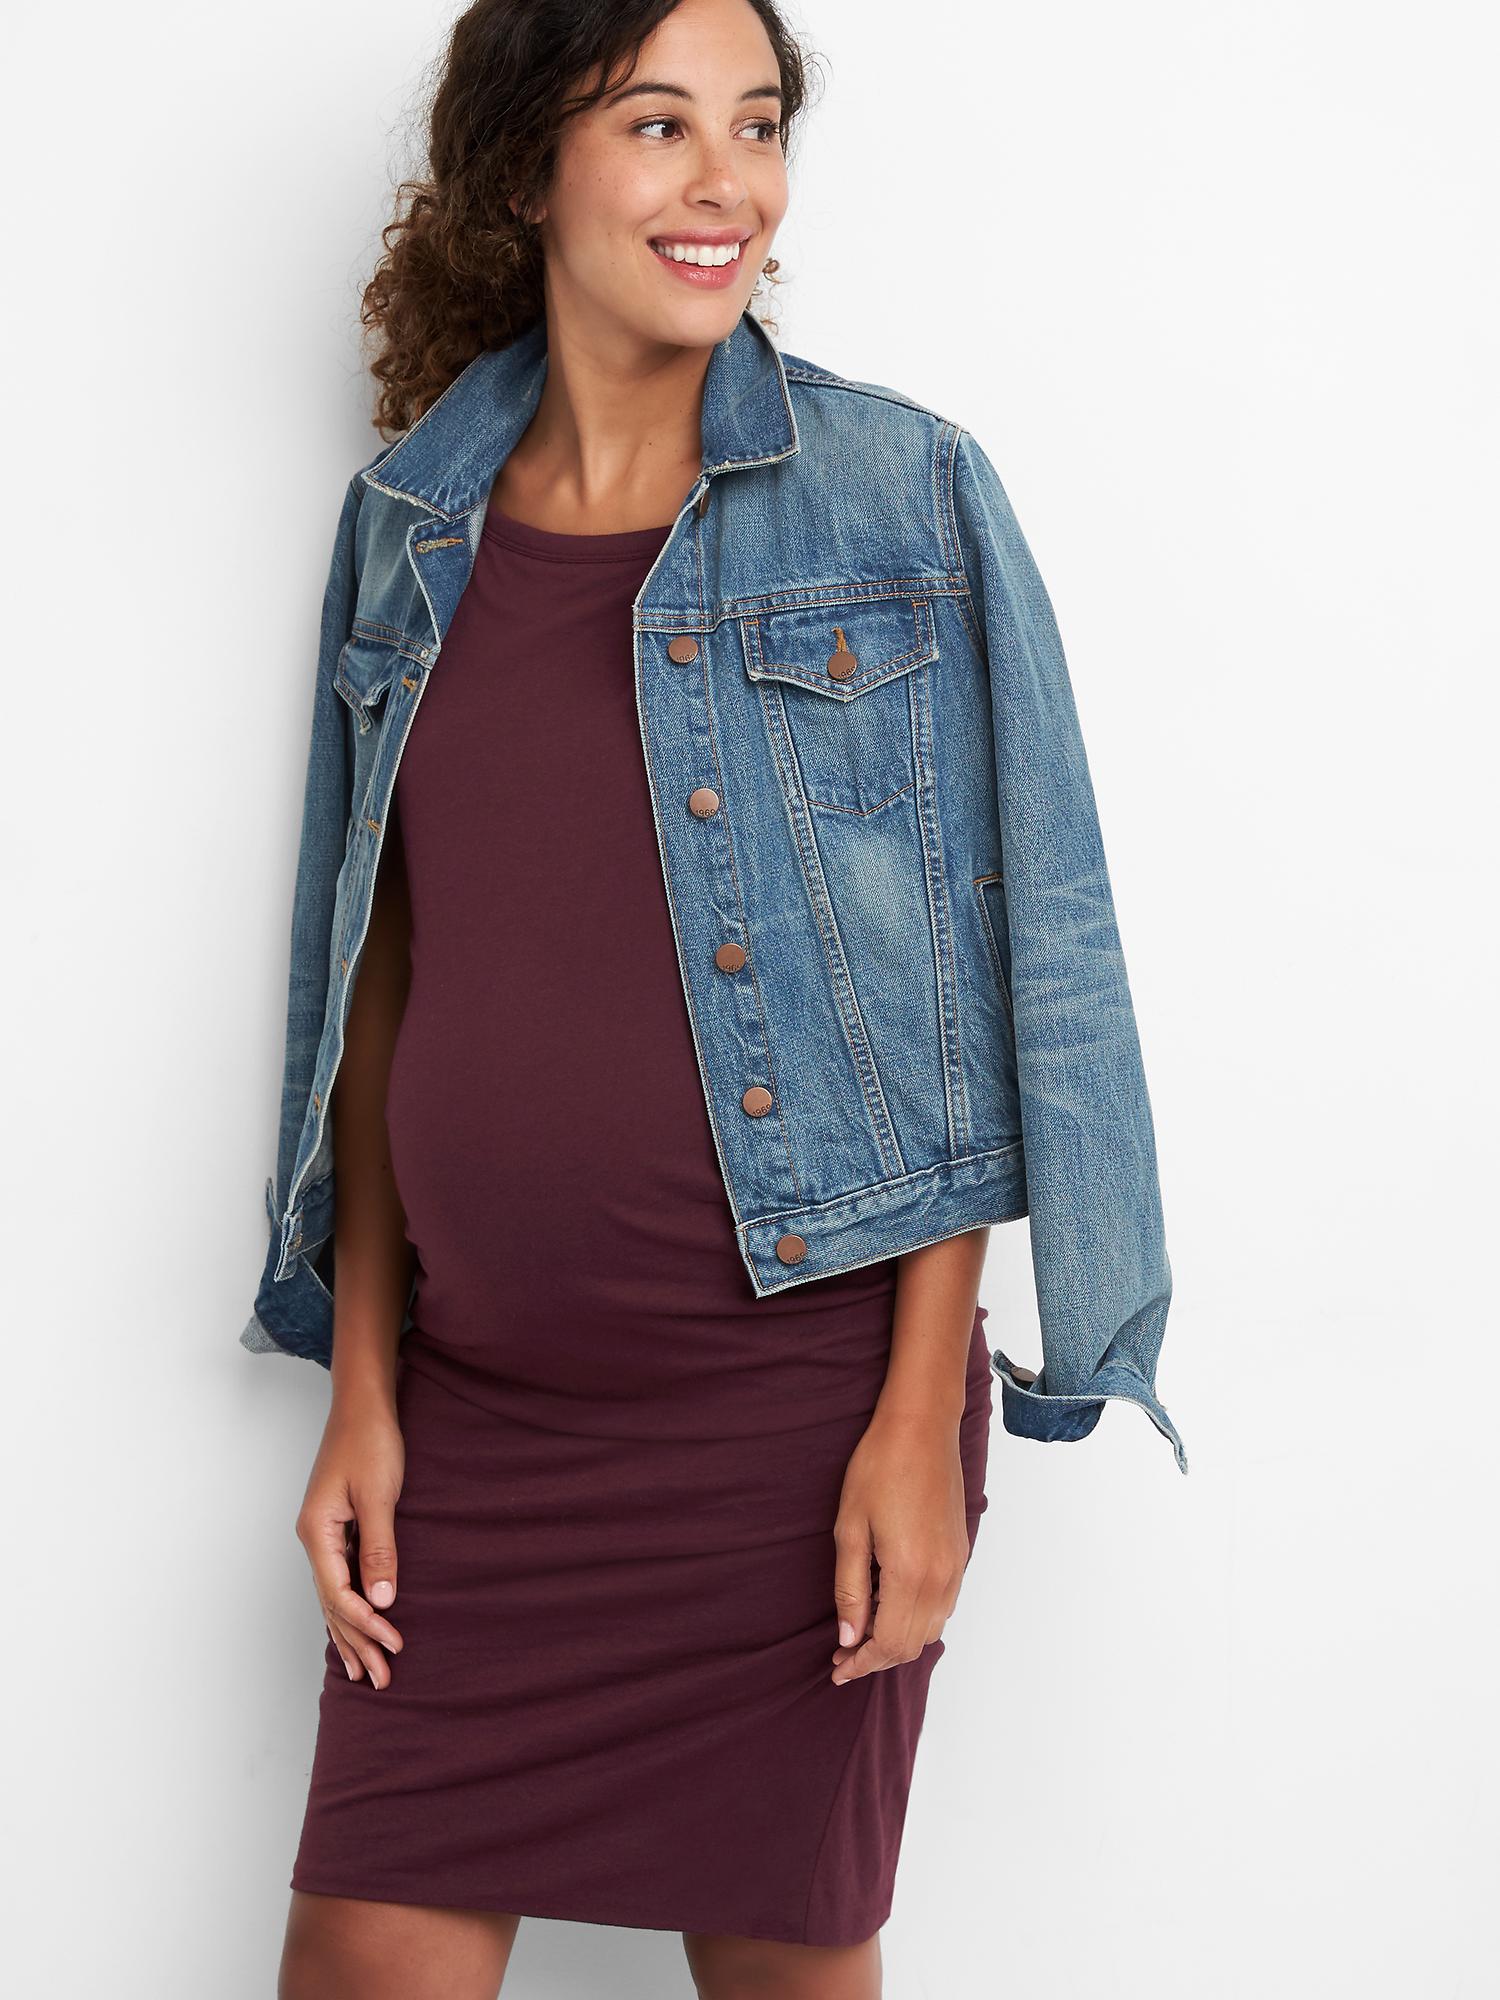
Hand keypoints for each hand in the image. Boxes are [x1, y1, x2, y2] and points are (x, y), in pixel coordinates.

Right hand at [295, 1398, 406, 1687]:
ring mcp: (322, 1533)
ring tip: (366, 1670)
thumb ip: (380, 1547)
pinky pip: (341, 1578)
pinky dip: (352, 1605)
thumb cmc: (370, 1441)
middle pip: (332, 1603)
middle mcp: (313, 1537)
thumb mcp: (379, 1495)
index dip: (367, 1625)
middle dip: (357, 1642)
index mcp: (317, 1532)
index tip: (395, 1645)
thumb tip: (383, 1599)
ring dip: (352, 1631)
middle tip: (382, 1680)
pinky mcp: (336, 1525)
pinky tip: (359, 1625)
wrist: (363, 1403)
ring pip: (334, 1595)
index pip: (339, 1594)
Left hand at [828, 1406, 971, 1685]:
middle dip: (877, 1658)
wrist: (922, 1427)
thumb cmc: (879, 1468)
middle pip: (912, 1645)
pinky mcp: (961, 1553)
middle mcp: (941, 1578)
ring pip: (932, 1629)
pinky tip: (891, 1607)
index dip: (860, 1663)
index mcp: (910, 1574)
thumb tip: (849, 1636)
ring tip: (863, 1632)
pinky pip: (943, 1606)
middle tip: (843, 1654)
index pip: (888, 1644)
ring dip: (899, 1640)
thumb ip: (850, 1589)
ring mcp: (956, 1567)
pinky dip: (918, 1620)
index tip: (836, 1668)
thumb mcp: (850, 1529)